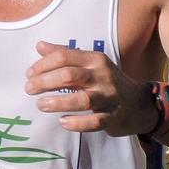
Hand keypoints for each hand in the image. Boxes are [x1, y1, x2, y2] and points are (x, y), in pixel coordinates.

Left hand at [24, 41, 151, 135]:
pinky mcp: (113, 118)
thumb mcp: (90, 64)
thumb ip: (65, 55)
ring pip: (83, 99)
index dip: (43, 65)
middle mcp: (102, 76)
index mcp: (95, 60)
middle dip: (45, 81)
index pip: (65, 57)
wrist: (139, 104)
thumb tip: (40, 45)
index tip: (29, 74)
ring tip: (41, 105)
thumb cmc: (107, 82)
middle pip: (70, 75)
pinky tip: (63, 122)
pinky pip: (94, 121)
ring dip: (59, 102)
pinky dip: (77, 123)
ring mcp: (109, 97)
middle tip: (29, 89)